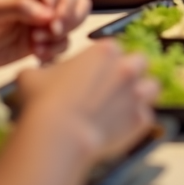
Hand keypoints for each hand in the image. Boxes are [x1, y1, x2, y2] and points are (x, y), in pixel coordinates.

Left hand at [0, 0, 90, 70]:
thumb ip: (20, 7)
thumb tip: (47, 13)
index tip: (48, 9)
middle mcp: (44, 3)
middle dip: (70, 14)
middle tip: (55, 28)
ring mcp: (45, 23)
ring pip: (75, 21)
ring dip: (62, 33)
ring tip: (39, 42)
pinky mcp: (44, 43)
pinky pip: (63, 44)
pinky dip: (55, 50)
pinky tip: (36, 53)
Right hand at [15, 40, 158, 166]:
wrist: (59, 135)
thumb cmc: (46, 103)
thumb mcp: (32, 77)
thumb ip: (40, 71)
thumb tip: (32, 75)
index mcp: (106, 51)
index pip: (113, 49)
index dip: (103, 62)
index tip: (94, 73)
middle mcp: (127, 68)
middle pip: (139, 62)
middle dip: (129, 72)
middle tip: (112, 86)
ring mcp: (137, 94)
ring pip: (152, 87)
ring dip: (141, 94)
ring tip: (125, 104)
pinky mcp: (140, 119)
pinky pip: (146, 117)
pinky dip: (136, 121)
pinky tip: (122, 126)